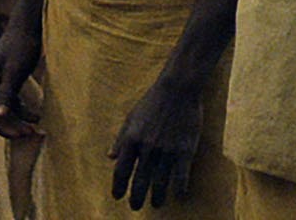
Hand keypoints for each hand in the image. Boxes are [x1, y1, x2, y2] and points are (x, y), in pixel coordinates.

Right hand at [0, 22, 41, 142]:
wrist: (29, 26)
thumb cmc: (22, 46)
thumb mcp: (15, 70)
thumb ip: (6, 93)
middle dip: (8, 125)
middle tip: (28, 134)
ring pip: (2, 109)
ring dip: (17, 120)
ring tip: (35, 128)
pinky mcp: (6, 81)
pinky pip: (10, 103)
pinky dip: (22, 111)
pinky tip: (36, 116)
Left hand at [110, 77, 200, 209]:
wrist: (178, 89)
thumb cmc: (152, 101)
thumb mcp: (131, 118)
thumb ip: (120, 139)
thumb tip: (110, 157)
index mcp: (131, 140)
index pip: (121, 170)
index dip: (118, 186)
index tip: (117, 197)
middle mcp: (147, 148)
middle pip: (139, 181)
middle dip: (136, 197)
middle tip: (135, 207)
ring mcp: (167, 150)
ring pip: (160, 182)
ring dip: (157, 196)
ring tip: (156, 204)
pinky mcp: (185, 150)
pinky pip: (181, 176)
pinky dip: (179, 188)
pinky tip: (179, 195)